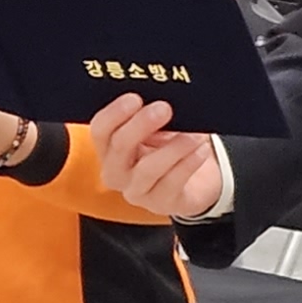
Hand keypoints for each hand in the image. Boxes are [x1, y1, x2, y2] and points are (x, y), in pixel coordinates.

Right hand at [89, 92, 222, 219]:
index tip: (135, 98)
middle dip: (141, 125)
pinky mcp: (160, 204)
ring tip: (195, 134)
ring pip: (148, 169)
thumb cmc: (168, 147)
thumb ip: (151, 115)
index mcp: (109, 147)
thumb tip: (161, 99)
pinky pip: (172, 183)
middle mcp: (116, 171)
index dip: (114, 114)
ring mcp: (136, 191)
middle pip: (119, 148)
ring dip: (173, 147)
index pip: (100, 130)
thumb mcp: (156, 129)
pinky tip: (201, 150)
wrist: (193, 182)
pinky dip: (188, 163)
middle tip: (164, 109)